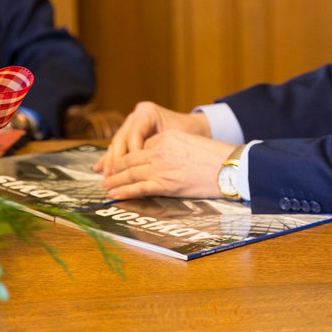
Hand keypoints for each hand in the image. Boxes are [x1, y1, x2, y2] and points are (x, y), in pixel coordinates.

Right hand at [96, 102, 210, 174]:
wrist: (193, 127)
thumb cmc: (188, 132)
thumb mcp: (176, 139)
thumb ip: (160, 149)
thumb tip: (147, 166)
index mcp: (146, 112)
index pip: (134, 134)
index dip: (131, 153)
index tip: (131, 169)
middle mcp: (135, 116)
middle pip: (121, 139)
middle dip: (116, 159)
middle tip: (112, 175)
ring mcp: (130, 124)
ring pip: (117, 144)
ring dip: (110, 161)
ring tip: (105, 176)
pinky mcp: (129, 134)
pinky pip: (118, 147)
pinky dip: (111, 159)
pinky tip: (100, 168)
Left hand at [101, 130, 233, 199]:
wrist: (228, 166)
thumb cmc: (215, 157)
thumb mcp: (190, 143)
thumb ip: (172, 148)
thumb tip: (162, 160)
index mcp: (166, 137)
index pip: (141, 147)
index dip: (127, 156)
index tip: (120, 162)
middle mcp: (159, 150)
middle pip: (130, 159)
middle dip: (115, 168)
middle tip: (104, 174)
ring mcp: (160, 167)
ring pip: (130, 173)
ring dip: (114, 181)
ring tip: (104, 186)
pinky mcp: (164, 183)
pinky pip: (138, 188)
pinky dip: (124, 191)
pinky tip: (114, 194)